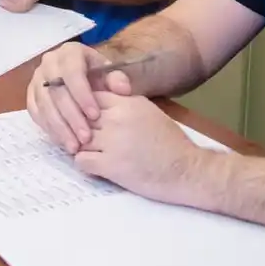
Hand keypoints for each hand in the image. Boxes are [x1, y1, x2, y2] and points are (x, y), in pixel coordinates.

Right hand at [26, 41, 123, 151]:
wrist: (85, 80)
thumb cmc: (100, 77)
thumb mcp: (111, 74)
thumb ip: (118, 80)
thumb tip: (122, 89)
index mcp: (70, 52)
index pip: (72, 72)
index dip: (82, 94)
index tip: (95, 116)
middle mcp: (49, 62)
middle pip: (56, 90)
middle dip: (71, 116)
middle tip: (86, 138)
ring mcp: (37, 79)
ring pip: (44, 104)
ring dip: (59, 127)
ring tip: (75, 146)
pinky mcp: (31, 95)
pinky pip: (36, 113)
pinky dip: (49, 128)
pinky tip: (63, 142)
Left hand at [73, 90, 200, 204]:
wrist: (188, 170)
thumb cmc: (171, 142)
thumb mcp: (148, 111)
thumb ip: (123, 103)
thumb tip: (98, 102)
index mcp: (127, 102)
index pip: (90, 95)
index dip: (83, 106)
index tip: (84, 117)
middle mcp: (117, 118)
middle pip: (80, 116)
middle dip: (78, 126)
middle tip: (81, 136)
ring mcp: (112, 141)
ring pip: (77, 137)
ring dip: (79, 145)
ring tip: (89, 151)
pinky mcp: (111, 165)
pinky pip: (81, 160)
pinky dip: (84, 163)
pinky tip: (94, 165)